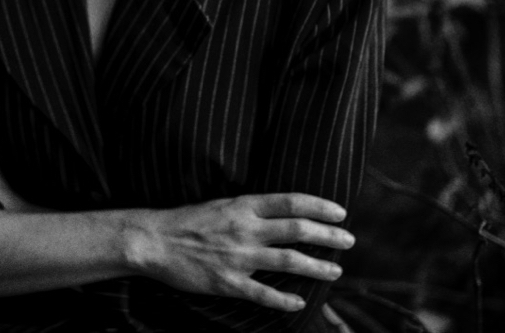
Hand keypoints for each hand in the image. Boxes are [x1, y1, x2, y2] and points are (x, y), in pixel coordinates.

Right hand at [129, 193, 353, 312]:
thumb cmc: (187, 220)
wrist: (154, 241)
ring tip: (335, 270)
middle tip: (349, 240)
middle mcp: (245, 229)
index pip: (291, 202)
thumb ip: (251, 209)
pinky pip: (263, 293)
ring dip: (317, 267)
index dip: (320, 206)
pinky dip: (284, 299)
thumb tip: (282, 212)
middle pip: (297, 230)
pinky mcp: (228, 282)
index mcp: (244, 206)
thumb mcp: (222, 204)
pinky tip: (299, 302)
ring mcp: (238, 256)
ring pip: (288, 261)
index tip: (341, 212)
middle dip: (328, 235)